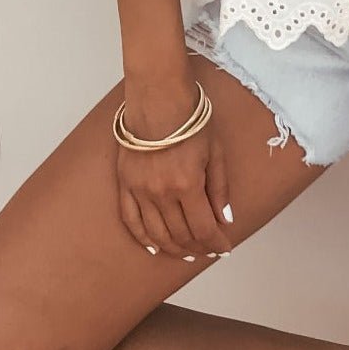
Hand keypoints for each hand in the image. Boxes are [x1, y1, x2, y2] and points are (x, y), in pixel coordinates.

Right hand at [116, 74, 233, 261]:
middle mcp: (161, 192)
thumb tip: (224, 220)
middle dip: (198, 247)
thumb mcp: (215, 152)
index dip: (215, 243)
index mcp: (187, 184)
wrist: (158, 96)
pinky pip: (131, 220)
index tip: (224, 247)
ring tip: (186, 253)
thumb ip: (220, 189)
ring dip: (173, 248)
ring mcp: (140, 189)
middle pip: (180, 234)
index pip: (203, 228)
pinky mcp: (124, 183)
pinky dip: (143, 239)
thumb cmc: (191, 118)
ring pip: (156, 234)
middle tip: (208, 250)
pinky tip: (154, 248)